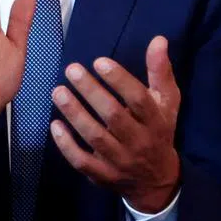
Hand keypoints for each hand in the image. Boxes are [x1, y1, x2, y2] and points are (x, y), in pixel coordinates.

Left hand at [50, 36, 180, 213]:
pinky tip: (54, 125)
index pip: (139, 100)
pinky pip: (82, 162)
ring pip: (95, 138)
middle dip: (91, 92)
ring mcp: (120, 161)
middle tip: (72, 69)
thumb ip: (160, 72)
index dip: (119, 80)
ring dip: (75, 114)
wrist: (157, 180)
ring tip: (58, 91)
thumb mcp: (166, 102)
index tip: (99, 61)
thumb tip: (158, 40)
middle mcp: (139, 142)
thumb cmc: (158, 130)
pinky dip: (67, 145)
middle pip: (114, 116)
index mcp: (156, 121)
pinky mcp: (103, 175)